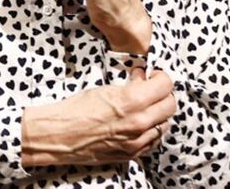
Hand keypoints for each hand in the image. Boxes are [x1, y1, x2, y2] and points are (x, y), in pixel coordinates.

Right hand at [21, 68, 175, 165]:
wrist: (58, 135)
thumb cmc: (75, 110)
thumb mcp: (103, 89)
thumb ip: (128, 86)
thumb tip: (142, 79)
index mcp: (131, 101)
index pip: (165, 85)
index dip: (161, 77)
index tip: (153, 76)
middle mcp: (139, 123)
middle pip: (170, 105)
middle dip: (163, 94)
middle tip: (151, 89)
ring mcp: (137, 141)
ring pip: (165, 124)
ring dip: (158, 113)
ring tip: (144, 107)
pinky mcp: (132, 154)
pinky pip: (154, 141)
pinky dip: (152, 131)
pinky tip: (140, 123)